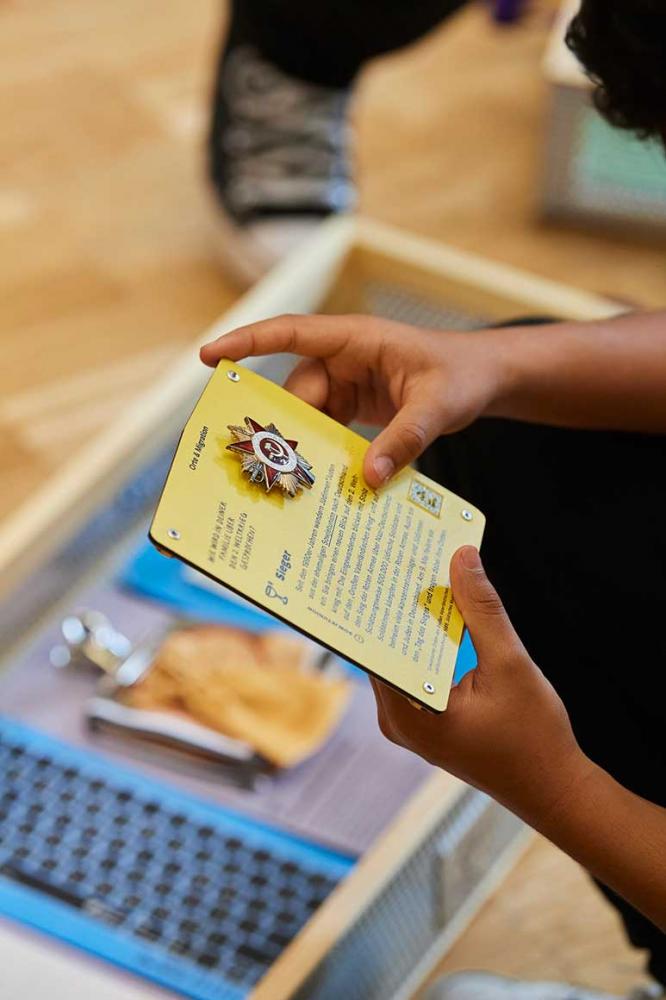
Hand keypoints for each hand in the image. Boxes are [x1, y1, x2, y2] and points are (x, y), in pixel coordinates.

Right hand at [200, 314, 508, 488]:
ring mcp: (346, 382)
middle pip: (296, 390)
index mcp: (355, 338)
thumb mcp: (436, 407)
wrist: (482, 379)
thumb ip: (403, 440)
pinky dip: (322, 451)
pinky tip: (321, 479)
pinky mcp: (352, 406)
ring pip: (307, 414)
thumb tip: (368, 477)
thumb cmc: (461, 376)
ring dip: (304, 444)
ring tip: (296, 479)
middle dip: (284, 425)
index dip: (247, 342)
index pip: (291, 333)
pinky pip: (325, 428)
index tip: (208, 356)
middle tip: (269, 464)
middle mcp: (343, 358)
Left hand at [372, 545, 593, 825]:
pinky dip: (431, 639)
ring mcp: (411, 721)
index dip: (379, 602)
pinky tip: (443, 606)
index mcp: (406, 714)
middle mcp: (398, 720)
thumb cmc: (533, 737)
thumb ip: (482, 611)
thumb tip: (462, 559)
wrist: (554, 788)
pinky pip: (420, 669)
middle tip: (401, 554)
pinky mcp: (428, 718)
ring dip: (417, 619)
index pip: (376, 646)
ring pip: (405, 656)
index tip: (380, 562)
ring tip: (420, 570)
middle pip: (388, 649)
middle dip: (400, 604)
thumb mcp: (509, 664)